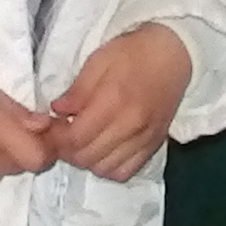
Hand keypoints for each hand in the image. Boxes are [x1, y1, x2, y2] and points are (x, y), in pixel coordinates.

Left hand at [46, 23, 193, 180]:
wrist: (174, 55)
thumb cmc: (133, 53)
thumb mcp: (99, 60)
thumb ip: (77, 90)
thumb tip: (57, 111)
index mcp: (114, 100)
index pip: (76, 137)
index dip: (56, 138)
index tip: (51, 127)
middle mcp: (131, 125)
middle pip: (87, 157)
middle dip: (67, 150)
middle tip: (63, 133)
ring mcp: (145, 139)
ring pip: (104, 169)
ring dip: (86, 160)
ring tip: (82, 141)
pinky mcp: (154, 146)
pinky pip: (125, 172)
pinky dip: (108, 167)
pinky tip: (102, 151)